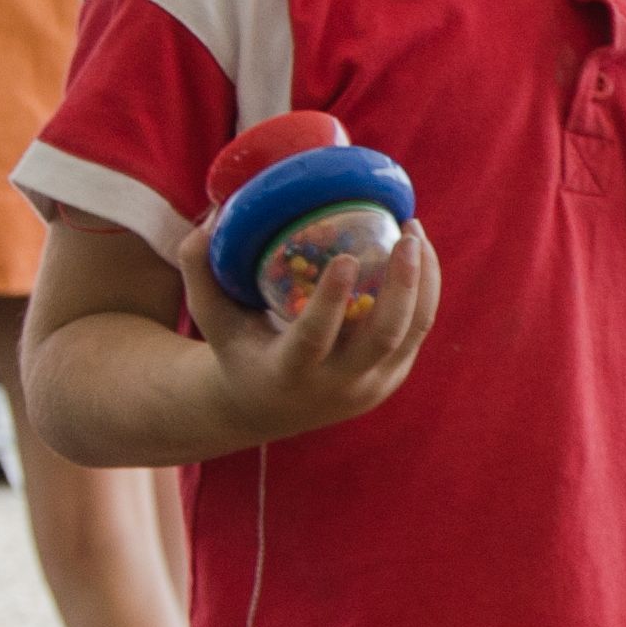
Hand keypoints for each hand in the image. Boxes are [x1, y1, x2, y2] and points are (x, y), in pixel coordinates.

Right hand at [170, 217, 438, 442]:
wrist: (267, 409)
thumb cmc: (237, 349)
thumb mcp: (212, 318)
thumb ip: (201, 270)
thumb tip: (212, 217)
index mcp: (288, 373)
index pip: (315, 338)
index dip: (332, 299)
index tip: (347, 257)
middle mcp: (337, 384)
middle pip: (382, 336)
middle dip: (401, 284)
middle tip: (403, 235)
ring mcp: (372, 384)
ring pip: (411, 330)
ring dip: (422, 279)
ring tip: (414, 230)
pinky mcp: (393, 376)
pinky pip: (418, 329)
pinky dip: (425, 290)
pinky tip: (418, 252)